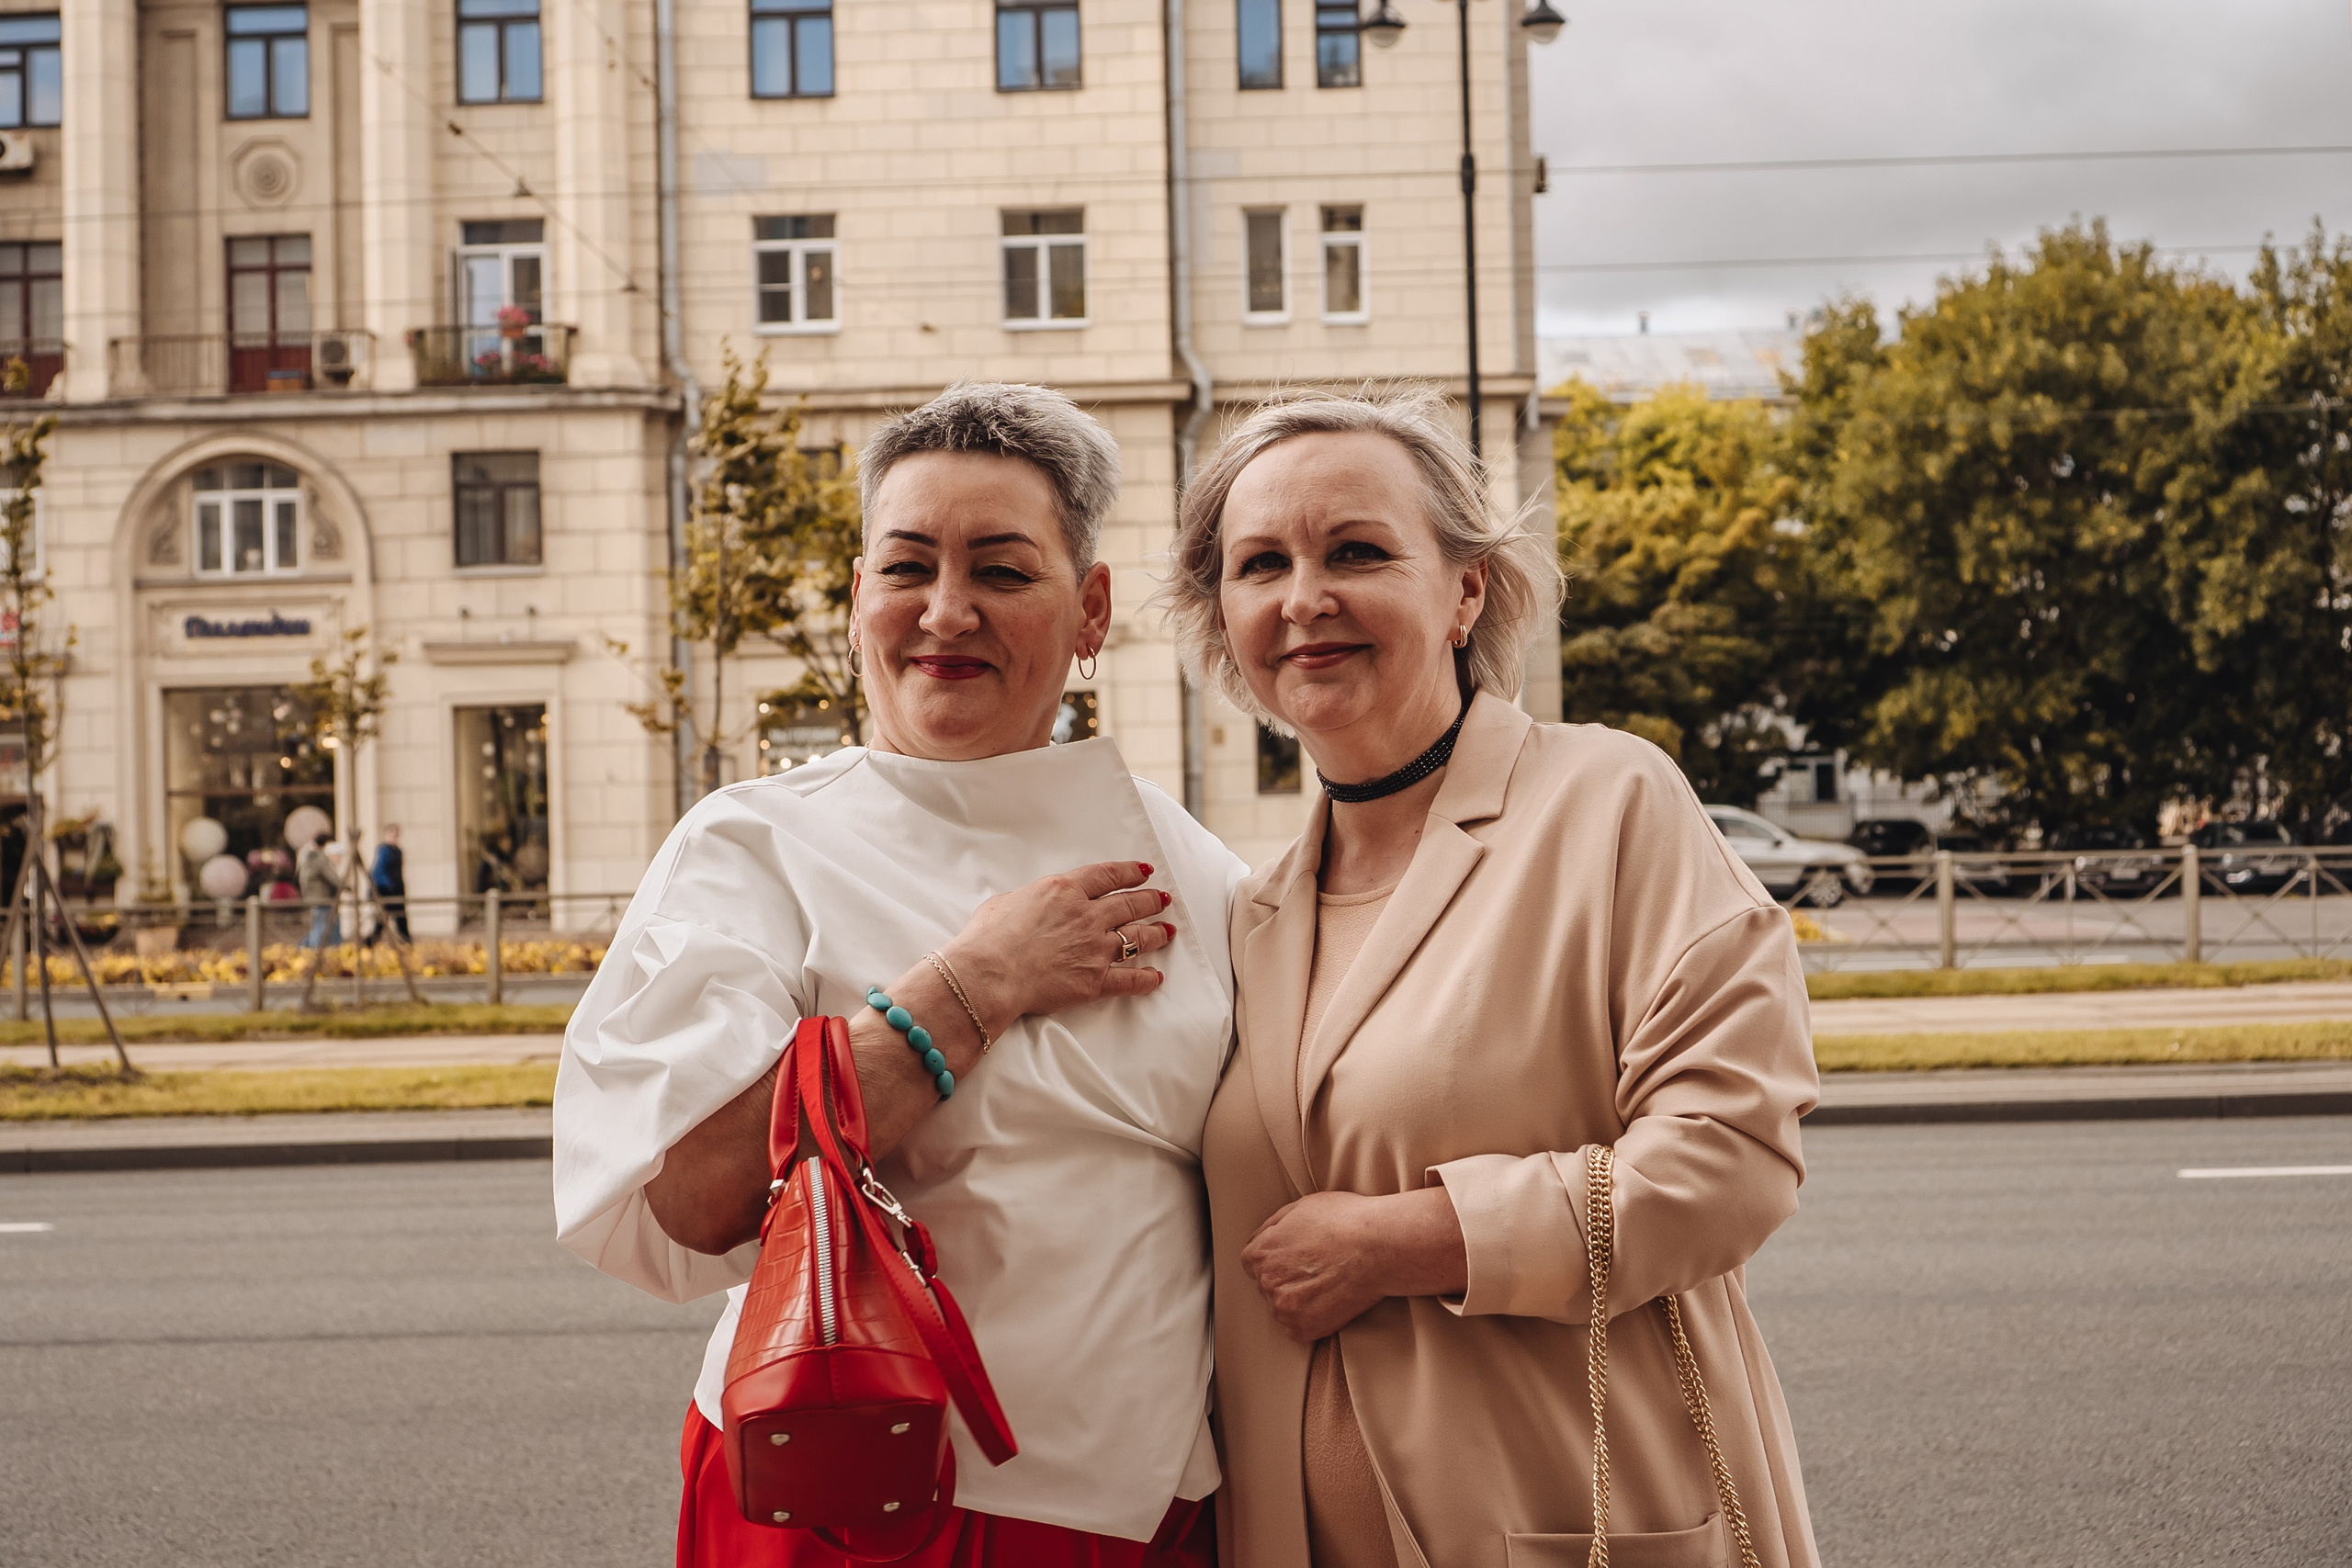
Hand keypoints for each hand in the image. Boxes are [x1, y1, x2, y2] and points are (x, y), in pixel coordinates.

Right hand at [941, 861, 1174, 1032]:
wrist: (990, 975)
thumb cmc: (988, 938)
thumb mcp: (1004, 903)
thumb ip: (1027, 901)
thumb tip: (1028, 906)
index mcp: (1064, 890)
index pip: (1108, 876)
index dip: (1130, 872)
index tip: (1145, 871)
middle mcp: (1086, 916)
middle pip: (1130, 904)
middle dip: (1150, 900)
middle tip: (1163, 899)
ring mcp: (1094, 949)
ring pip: (1137, 938)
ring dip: (1156, 934)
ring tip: (1168, 931)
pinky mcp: (1094, 980)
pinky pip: (1129, 979)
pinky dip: (1145, 979)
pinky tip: (1155, 978)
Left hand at [1240, 1188, 1468, 1342]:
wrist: (1379, 1246)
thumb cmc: (1345, 1221)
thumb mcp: (1301, 1207)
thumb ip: (1273, 1225)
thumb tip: (1261, 1237)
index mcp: (1260, 1253)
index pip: (1254, 1263)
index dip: (1278, 1259)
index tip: (1297, 1259)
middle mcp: (1266, 1282)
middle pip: (1268, 1286)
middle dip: (1288, 1279)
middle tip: (1318, 1269)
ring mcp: (1283, 1308)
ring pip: (1283, 1308)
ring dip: (1299, 1301)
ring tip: (1328, 1283)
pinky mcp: (1303, 1329)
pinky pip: (1299, 1329)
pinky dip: (1313, 1319)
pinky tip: (1331, 1301)